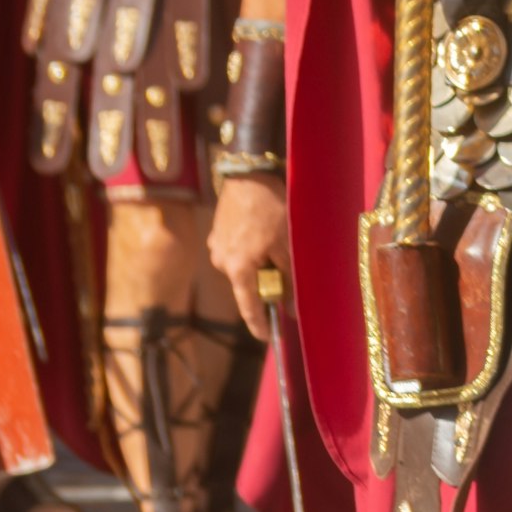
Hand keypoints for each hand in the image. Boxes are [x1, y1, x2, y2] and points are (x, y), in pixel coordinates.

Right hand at [212, 177, 288, 336]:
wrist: (249, 174)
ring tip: (278, 238)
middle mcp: (221, 261)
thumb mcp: (287, 244)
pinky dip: (253, 247)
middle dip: (268, 280)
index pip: (249, 305)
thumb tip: (295, 305)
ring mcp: (216, 246)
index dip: (259, 323)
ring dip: (261, 260)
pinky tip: (265, 230)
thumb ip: (289, 277)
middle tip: (288, 267)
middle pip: (248, 282)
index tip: (268, 337)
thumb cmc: (271, 209)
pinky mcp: (217, 233)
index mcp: (237, 268)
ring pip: (245, 265)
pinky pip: (238, 249)